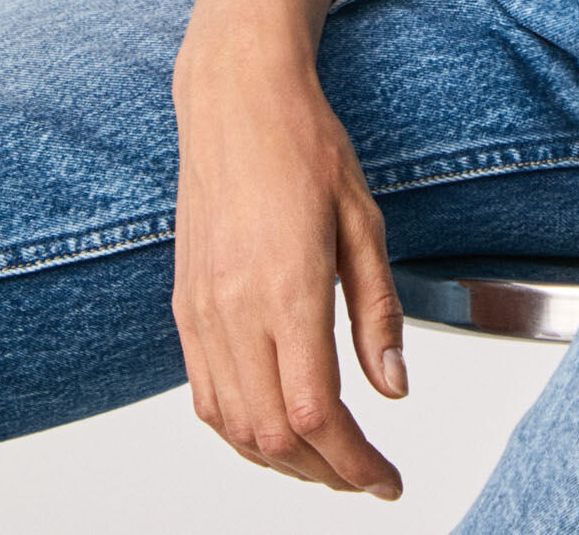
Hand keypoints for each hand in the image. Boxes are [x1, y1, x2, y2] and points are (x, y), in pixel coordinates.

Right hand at [171, 31, 406, 493]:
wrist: (235, 97)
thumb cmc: (302, 142)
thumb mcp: (363, 219)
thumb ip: (377, 310)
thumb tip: (394, 388)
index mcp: (286, 287)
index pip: (317, 414)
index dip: (354, 464)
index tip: (386, 480)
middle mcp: (234, 309)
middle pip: (274, 435)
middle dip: (325, 473)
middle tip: (367, 475)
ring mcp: (201, 311)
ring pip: (234, 427)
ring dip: (283, 461)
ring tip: (330, 460)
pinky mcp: (184, 306)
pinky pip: (206, 396)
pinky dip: (242, 431)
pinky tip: (276, 427)